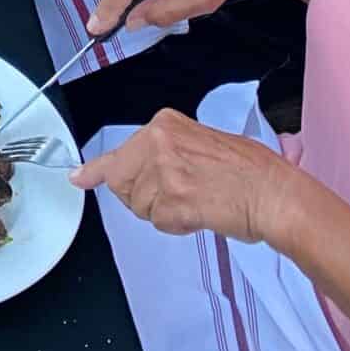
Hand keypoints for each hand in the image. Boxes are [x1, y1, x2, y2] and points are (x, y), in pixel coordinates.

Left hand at [71, 111, 299, 247]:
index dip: (96, 170)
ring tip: (198, 201)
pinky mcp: (172, 200)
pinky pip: (160, 222)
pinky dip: (178, 225)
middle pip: (123, 184)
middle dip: (144, 199)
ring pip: (141, 206)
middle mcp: (158, 143)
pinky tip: (201, 212)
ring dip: (165, 213)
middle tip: (179, 198)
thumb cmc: (249, 171)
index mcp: (164, 125)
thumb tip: (142, 171)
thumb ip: (167, 153)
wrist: (272, 192)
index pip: (118, 151)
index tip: (77, 177)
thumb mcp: (201, 144)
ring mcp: (163, 171)